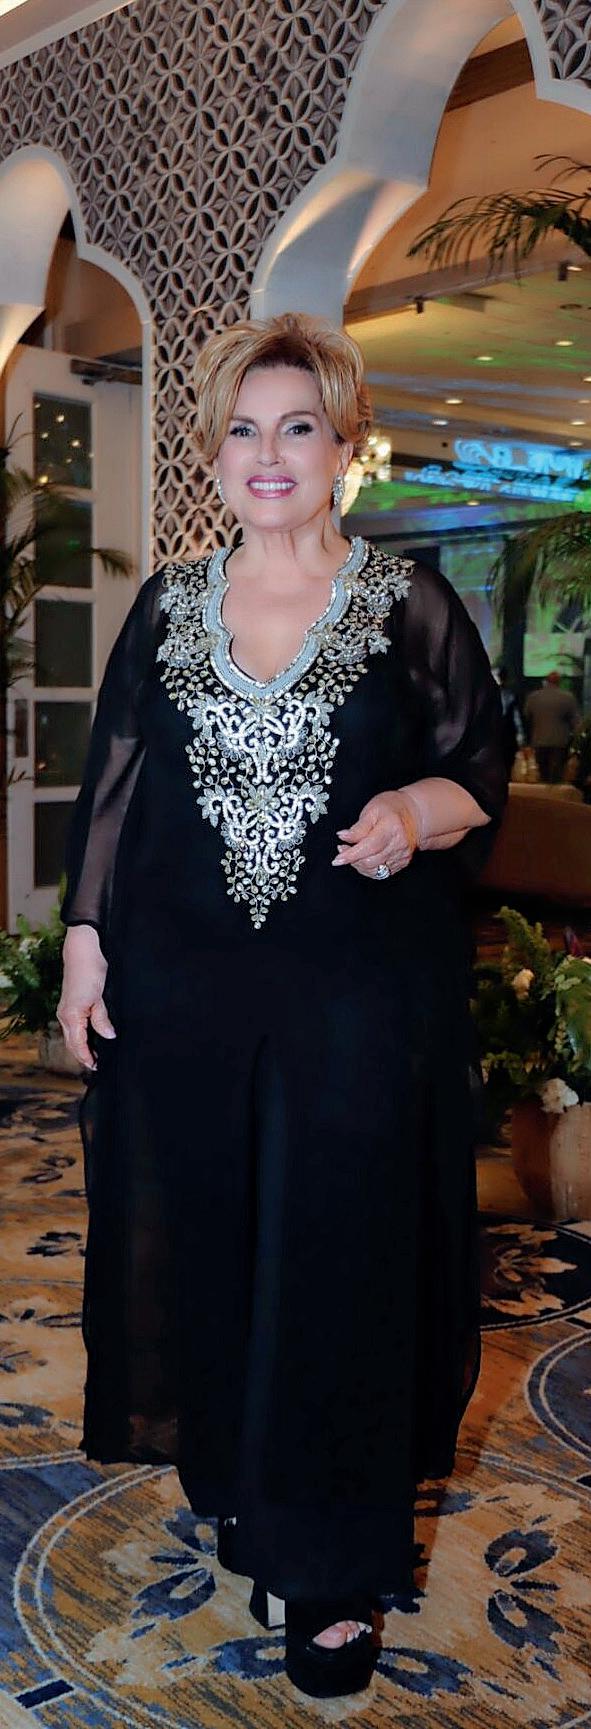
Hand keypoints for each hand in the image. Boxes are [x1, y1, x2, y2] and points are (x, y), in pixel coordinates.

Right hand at [56, 926, 115, 1069]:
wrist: (82, 951)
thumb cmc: (91, 971)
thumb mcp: (100, 997)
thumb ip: (102, 1019)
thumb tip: (108, 1036)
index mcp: (71, 1016)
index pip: (78, 1044)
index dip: (87, 1057)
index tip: (97, 1066)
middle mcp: (64, 1015)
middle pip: (72, 1043)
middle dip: (83, 1055)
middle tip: (97, 1065)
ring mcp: (65, 1010)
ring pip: (72, 1035)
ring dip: (81, 1046)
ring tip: (94, 1055)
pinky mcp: (69, 1004)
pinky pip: (72, 1026)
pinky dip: (79, 1036)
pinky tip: (89, 1038)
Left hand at [332, 791, 419, 878]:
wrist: (415, 814)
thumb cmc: (392, 808)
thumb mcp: (372, 810)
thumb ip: (358, 827)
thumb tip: (343, 836)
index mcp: (391, 828)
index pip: (368, 847)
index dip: (351, 855)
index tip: (337, 859)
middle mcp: (398, 844)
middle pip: (371, 861)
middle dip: (352, 859)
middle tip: (342, 850)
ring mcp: (402, 855)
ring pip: (375, 870)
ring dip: (359, 865)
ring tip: (352, 854)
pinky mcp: (402, 863)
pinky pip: (382, 872)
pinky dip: (369, 868)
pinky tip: (364, 859)